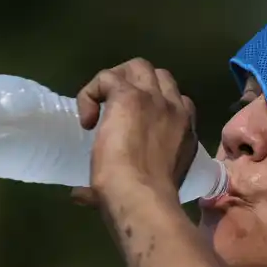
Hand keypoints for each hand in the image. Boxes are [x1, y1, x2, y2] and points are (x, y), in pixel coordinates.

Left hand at [71, 58, 197, 206]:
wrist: (141, 196)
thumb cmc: (148, 200)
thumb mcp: (150, 185)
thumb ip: (121, 182)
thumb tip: (81, 196)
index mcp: (186, 131)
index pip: (179, 102)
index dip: (156, 108)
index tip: (136, 128)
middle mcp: (175, 109)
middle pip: (159, 76)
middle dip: (138, 86)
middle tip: (115, 109)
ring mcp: (153, 99)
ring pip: (137, 66)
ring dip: (117, 80)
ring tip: (102, 106)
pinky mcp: (127, 96)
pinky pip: (106, 78)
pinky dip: (91, 94)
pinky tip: (87, 120)